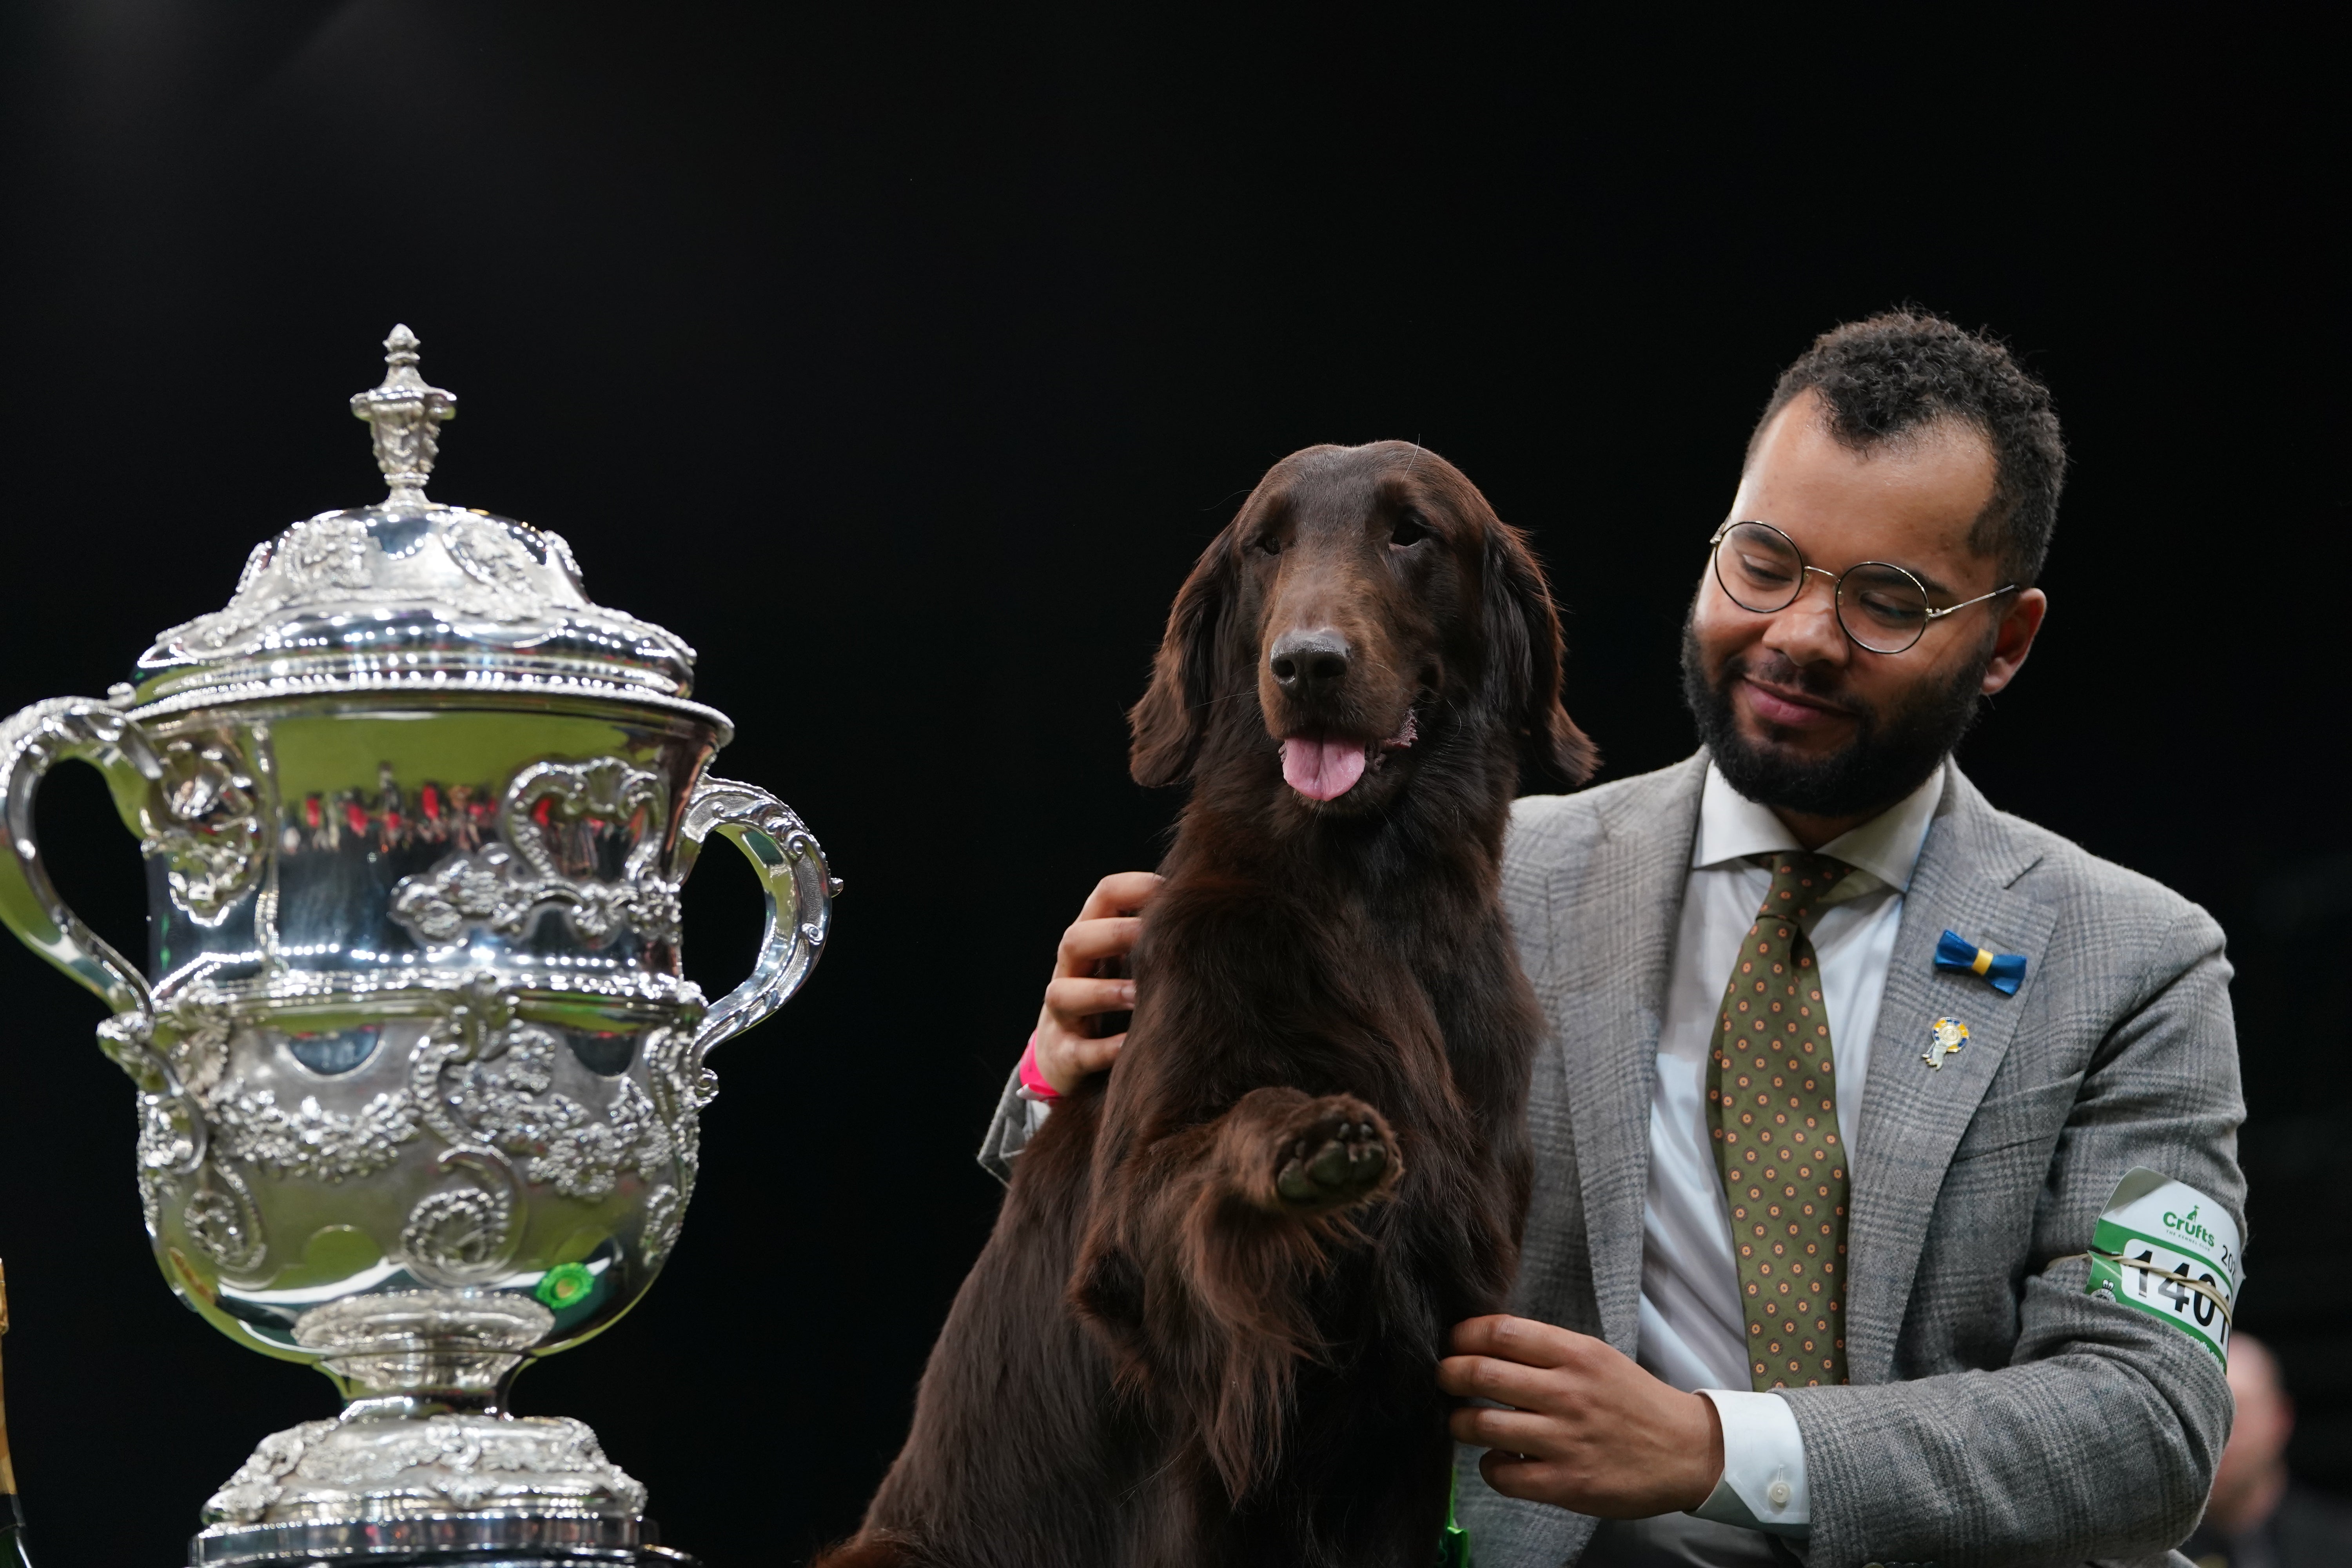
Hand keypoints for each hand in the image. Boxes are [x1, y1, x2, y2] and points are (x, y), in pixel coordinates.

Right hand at [1032, 872, 1160, 1093]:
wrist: (1069, 1058)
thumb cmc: (1116, 1000)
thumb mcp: (1130, 963)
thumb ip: (1158, 938)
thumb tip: (1216, 911)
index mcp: (1092, 940)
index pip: (1102, 898)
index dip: (1132, 888)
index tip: (1169, 892)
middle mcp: (1070, 972)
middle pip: (1075, 940)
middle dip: (1112, 935)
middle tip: (1150, 937)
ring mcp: (1061, 1015)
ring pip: (1063, 993)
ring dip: (1102, 992)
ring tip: (1138, 995)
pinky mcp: (1062, 1055)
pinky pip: (1077, 1051)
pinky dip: (1103, 1048)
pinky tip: (1130, 1046)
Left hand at [1437, 1315, 1723, 1518]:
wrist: (1686, 1452)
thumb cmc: (1633, 1401)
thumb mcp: (1596, 1358)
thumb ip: (1547, 1351)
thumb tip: (1485, 1344)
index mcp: (1576, 1354)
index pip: (1501, 1332)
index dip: (1464, 1335)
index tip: (1452, 1342)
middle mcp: (1567, 1392)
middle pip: (1482, 1373)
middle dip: (1449, 1374)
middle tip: (1443, 1378)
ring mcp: (1565, 1440)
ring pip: (1482, 1425)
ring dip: (1459, 1422)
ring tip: (1460, 1421)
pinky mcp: (1566, 1483)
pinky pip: (1503, 1475)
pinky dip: (1488, 1467)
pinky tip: (1496, 1460)